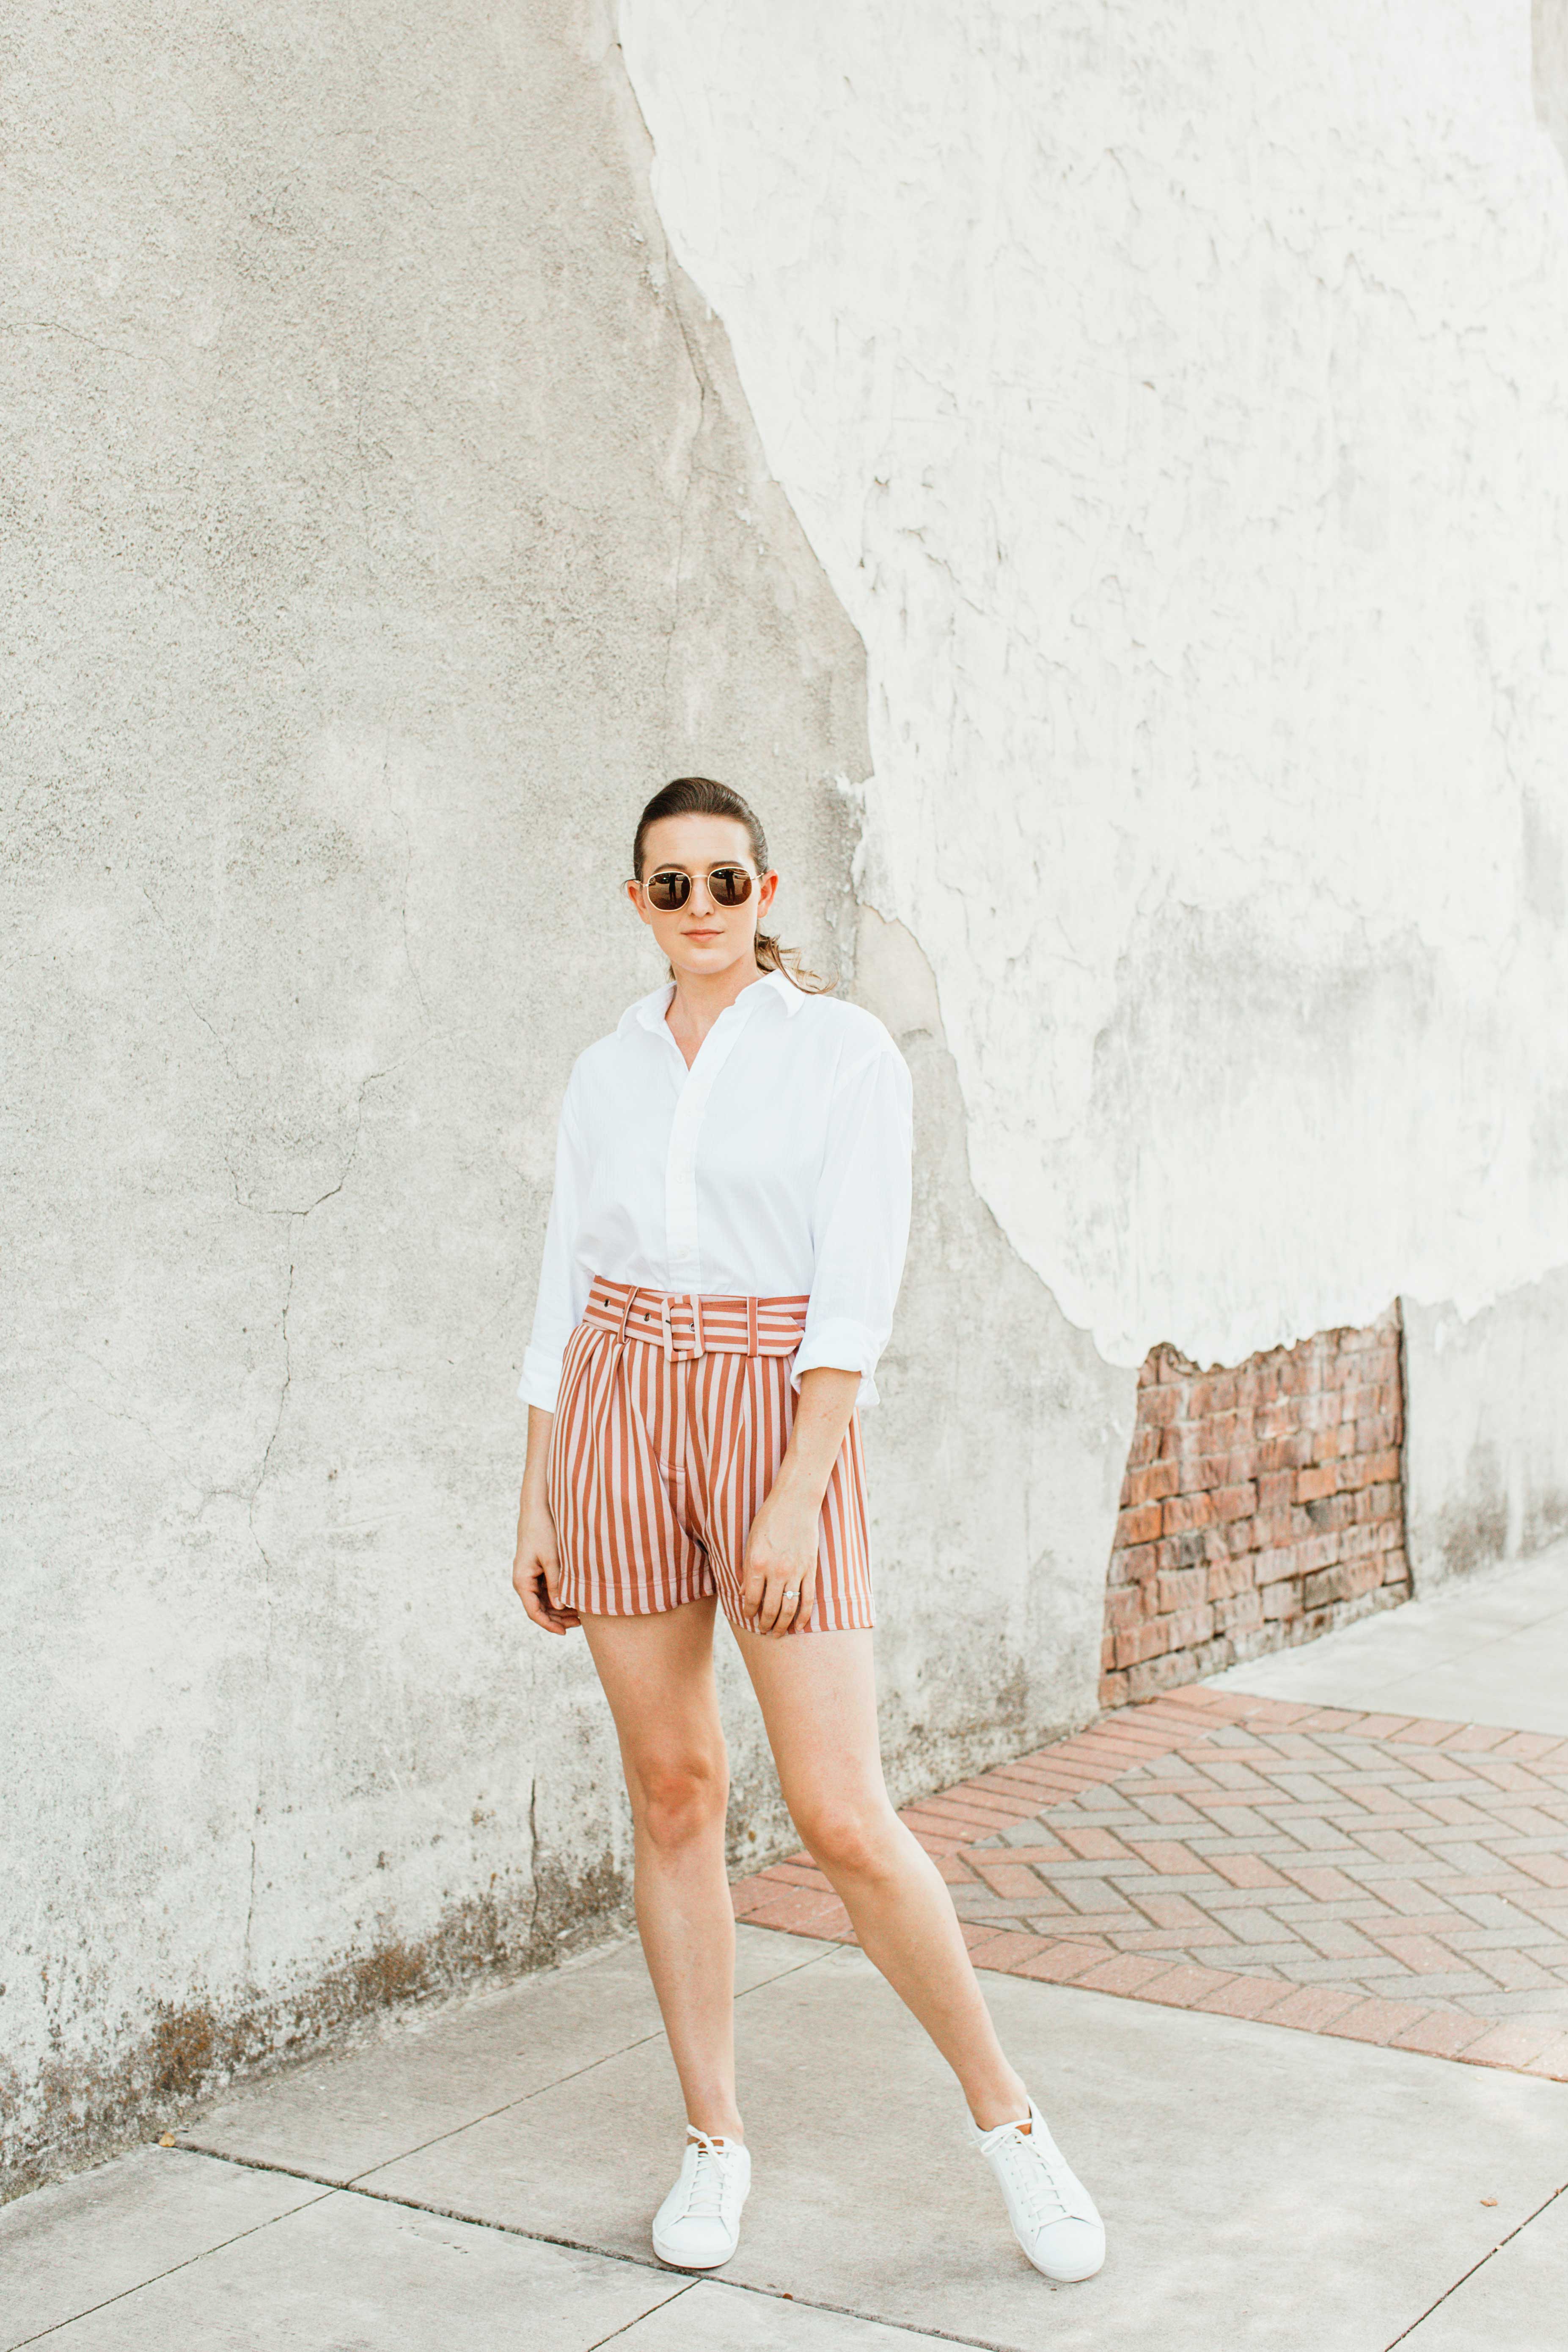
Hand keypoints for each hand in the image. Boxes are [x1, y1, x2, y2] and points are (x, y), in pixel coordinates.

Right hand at [513, 1491, 578, 1633]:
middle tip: (580, 1623)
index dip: (549, 1624)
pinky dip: (560, 1596)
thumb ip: (556, 1583)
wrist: (537, 1509)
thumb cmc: (543, 1531)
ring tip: (581, 1614)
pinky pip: (548, 1590)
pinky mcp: (538, 1571)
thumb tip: (560, 1606)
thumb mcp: (552, 1558)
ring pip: (545, 1601)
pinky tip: (576, 1599)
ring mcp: (531, 1577)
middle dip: (558, 1618)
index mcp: (522, 1580)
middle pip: (540, 1609)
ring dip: (561, 1609)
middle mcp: (524, 1581)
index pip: (534, 1612)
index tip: (565, 1632)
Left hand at [741, 1482, 819, 1636]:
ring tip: (777, 1633)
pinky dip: (804, 1616)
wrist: (794, 1503)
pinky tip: (799, 1626)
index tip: (748, 1616)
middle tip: (763, 1630)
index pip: (751, 1598)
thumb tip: (744, 1593)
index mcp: (757, 1563)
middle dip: (765, 1624)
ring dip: (782, 1625)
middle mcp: (776, 1571)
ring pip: (789, 1608)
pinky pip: (808, 1599)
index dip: (749, 1612)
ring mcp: (795, 1571)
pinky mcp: (810, 1569)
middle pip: (770, 1608)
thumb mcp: (751, 1543)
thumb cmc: (768, 1520)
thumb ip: (747, 1570)